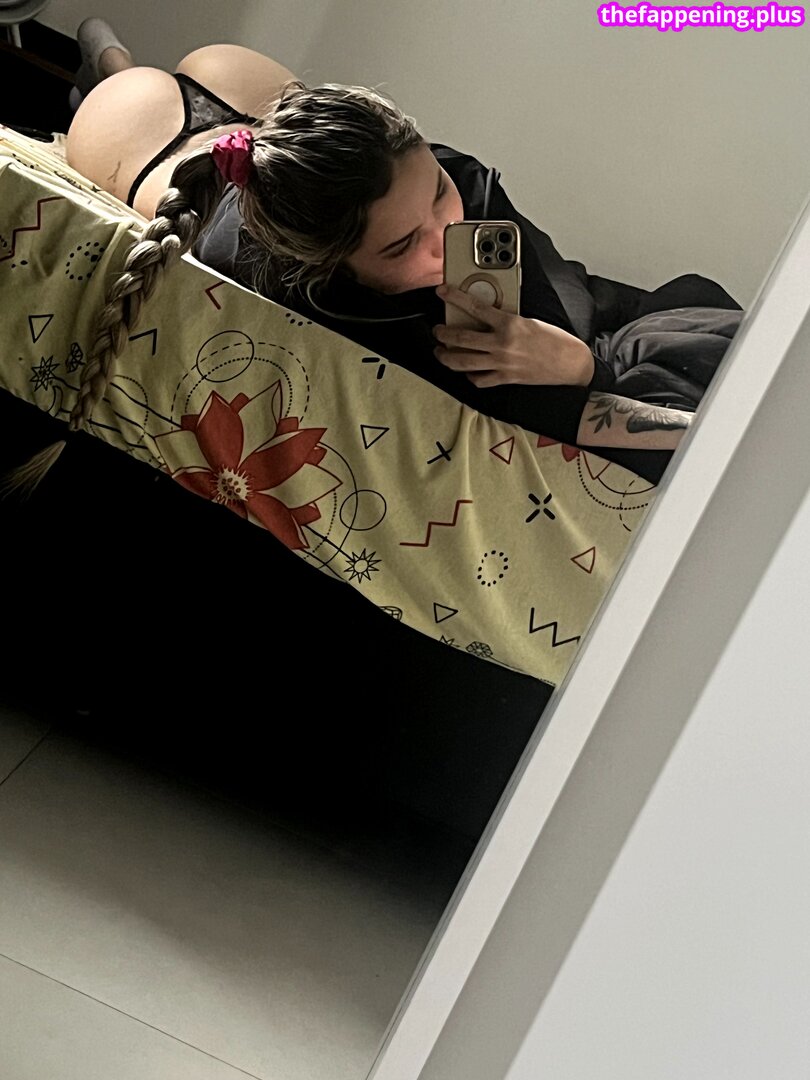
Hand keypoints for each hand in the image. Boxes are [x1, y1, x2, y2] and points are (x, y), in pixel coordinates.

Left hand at [433, 284, 593, 388]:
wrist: (570, 363)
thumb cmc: (554, 340)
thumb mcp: (529, 320)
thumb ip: (505, 319)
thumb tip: (485, 317)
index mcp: (509, 324)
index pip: (474, 307)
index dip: (454, 297)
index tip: (442, 292)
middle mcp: (502, 345)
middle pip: (460, 339)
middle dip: (442, 334)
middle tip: (437, 330)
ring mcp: (501, 364)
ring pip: (462, 362)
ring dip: (446, 357)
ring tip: (441, 352)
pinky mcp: (505, 379)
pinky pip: (478, 380)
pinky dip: (469, 376)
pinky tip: (466, 370)